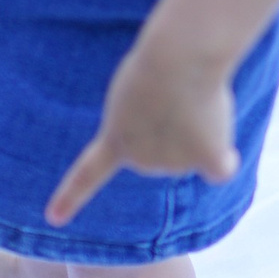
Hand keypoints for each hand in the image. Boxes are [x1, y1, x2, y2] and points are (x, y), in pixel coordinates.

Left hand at [47, 35, 238, 226]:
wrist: (179, 58)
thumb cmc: (158, 60)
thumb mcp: (140, 88)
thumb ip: (155, 121)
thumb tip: (199, 150)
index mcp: (114, 140)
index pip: (87, 174)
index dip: (70, 198)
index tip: (53, 219)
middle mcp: (142, 162)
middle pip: (166, 150)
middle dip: (174, 125)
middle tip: (176, 92)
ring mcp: (173, 164)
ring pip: (195, 149)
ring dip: (200, 124)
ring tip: (194, 95)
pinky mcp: (206, 158)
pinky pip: (220, 169)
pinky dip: (223, 162)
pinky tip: (225, 154)